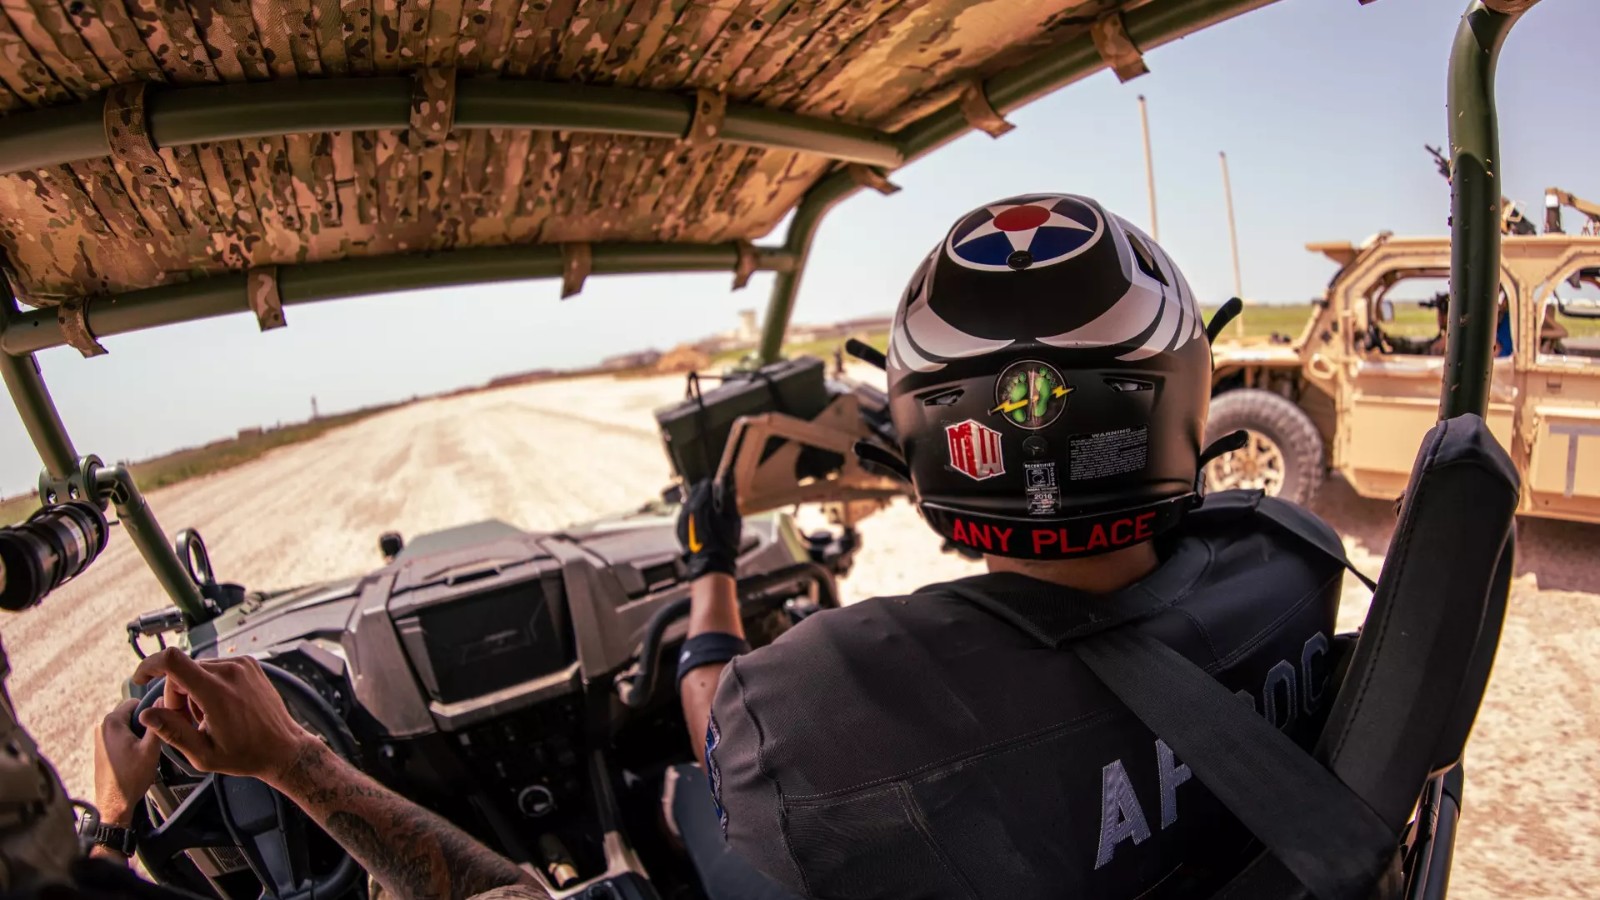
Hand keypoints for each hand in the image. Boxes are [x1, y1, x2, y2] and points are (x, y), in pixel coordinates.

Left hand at [92, 698, 161, 826]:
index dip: (152, 709)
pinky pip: (121, 736)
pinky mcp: (101, 748)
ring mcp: (100, 738)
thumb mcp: (151, 748)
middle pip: (131, 714)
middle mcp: (102, 726)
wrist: (114, 803)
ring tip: (148, 748)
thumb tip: (162, 701)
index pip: (136, 701)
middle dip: (145, 722)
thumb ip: (156, 723)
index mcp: (112, 722)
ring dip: (139, 733)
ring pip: (127, 725)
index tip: (163, 721)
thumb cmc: (132, 776)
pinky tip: (138, 755)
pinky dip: (131, 741)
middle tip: (156, 738)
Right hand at [132, 649, 316, 786]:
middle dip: (176, 696)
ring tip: (208, 717)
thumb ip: (172, 731)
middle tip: (189, 722)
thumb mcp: (202, 753)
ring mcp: (242, 665)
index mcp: (216, 691)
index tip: (141, 679)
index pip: (172, 661)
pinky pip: (215, 668)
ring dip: (193, 691)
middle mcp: (230, 671)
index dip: (149, 665)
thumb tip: (146, 714)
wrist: (282, 748)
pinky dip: (209, 684)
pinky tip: (220, 707)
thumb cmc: (245, 754)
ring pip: (197, 670)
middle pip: (182, 672)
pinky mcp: (249, 664)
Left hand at [676, 478, 741, 578]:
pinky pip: (686, 514)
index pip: (706, 484)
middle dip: (706, 493)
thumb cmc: (724, 542)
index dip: (716, 485)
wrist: (710, 564)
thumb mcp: (732, 517)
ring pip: (689, 502)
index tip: (722, 489)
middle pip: (695, 491)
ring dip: (699, 503)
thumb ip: (728, 497)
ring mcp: (681, 519)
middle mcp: (688, 508)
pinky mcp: (679, 528)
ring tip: (711, 514)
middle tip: (717, 501)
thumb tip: (725, 481)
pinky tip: (703, 524)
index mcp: (701, 503)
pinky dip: (694, 514)